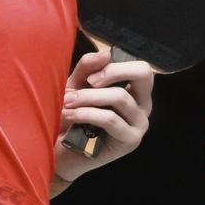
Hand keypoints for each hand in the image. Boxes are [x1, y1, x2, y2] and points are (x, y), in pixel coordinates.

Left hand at [52, 49, 153, 185]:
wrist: (61, 151)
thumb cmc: (71, 117)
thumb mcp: (76, 86)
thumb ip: (88, 68)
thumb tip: (106, 54)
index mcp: (135, 90)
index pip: (141, 67)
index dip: (116, 66)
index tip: (91, 77)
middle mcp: (143, 105)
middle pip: (143, 74)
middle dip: (112, 73)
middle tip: (86, 83)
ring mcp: (140, 123)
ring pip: (120, 97)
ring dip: (88, 97)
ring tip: (66, 103)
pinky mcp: (131, 140)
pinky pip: (110, 119)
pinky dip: (86, 114)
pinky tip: (70, 116)